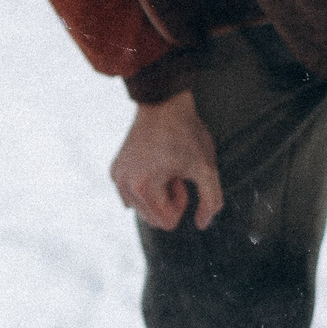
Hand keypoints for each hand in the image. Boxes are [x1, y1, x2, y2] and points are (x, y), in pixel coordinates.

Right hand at [111, 92, 223, 230]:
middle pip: (153, 219)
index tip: (181, 179)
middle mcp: (124, 185)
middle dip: (168, 200)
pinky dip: (145, 187)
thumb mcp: (207, 168)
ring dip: (157, 194)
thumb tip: (202, 223)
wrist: (164, 104)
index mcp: (143, 187)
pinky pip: (132, 196)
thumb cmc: (184, 132)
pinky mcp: (115, 170)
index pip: (166, 223)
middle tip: (174, 172)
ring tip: (165, 167)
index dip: (180, 203)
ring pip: (142, 209)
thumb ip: (211, 201)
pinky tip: (154, 165)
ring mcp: (117, 177)